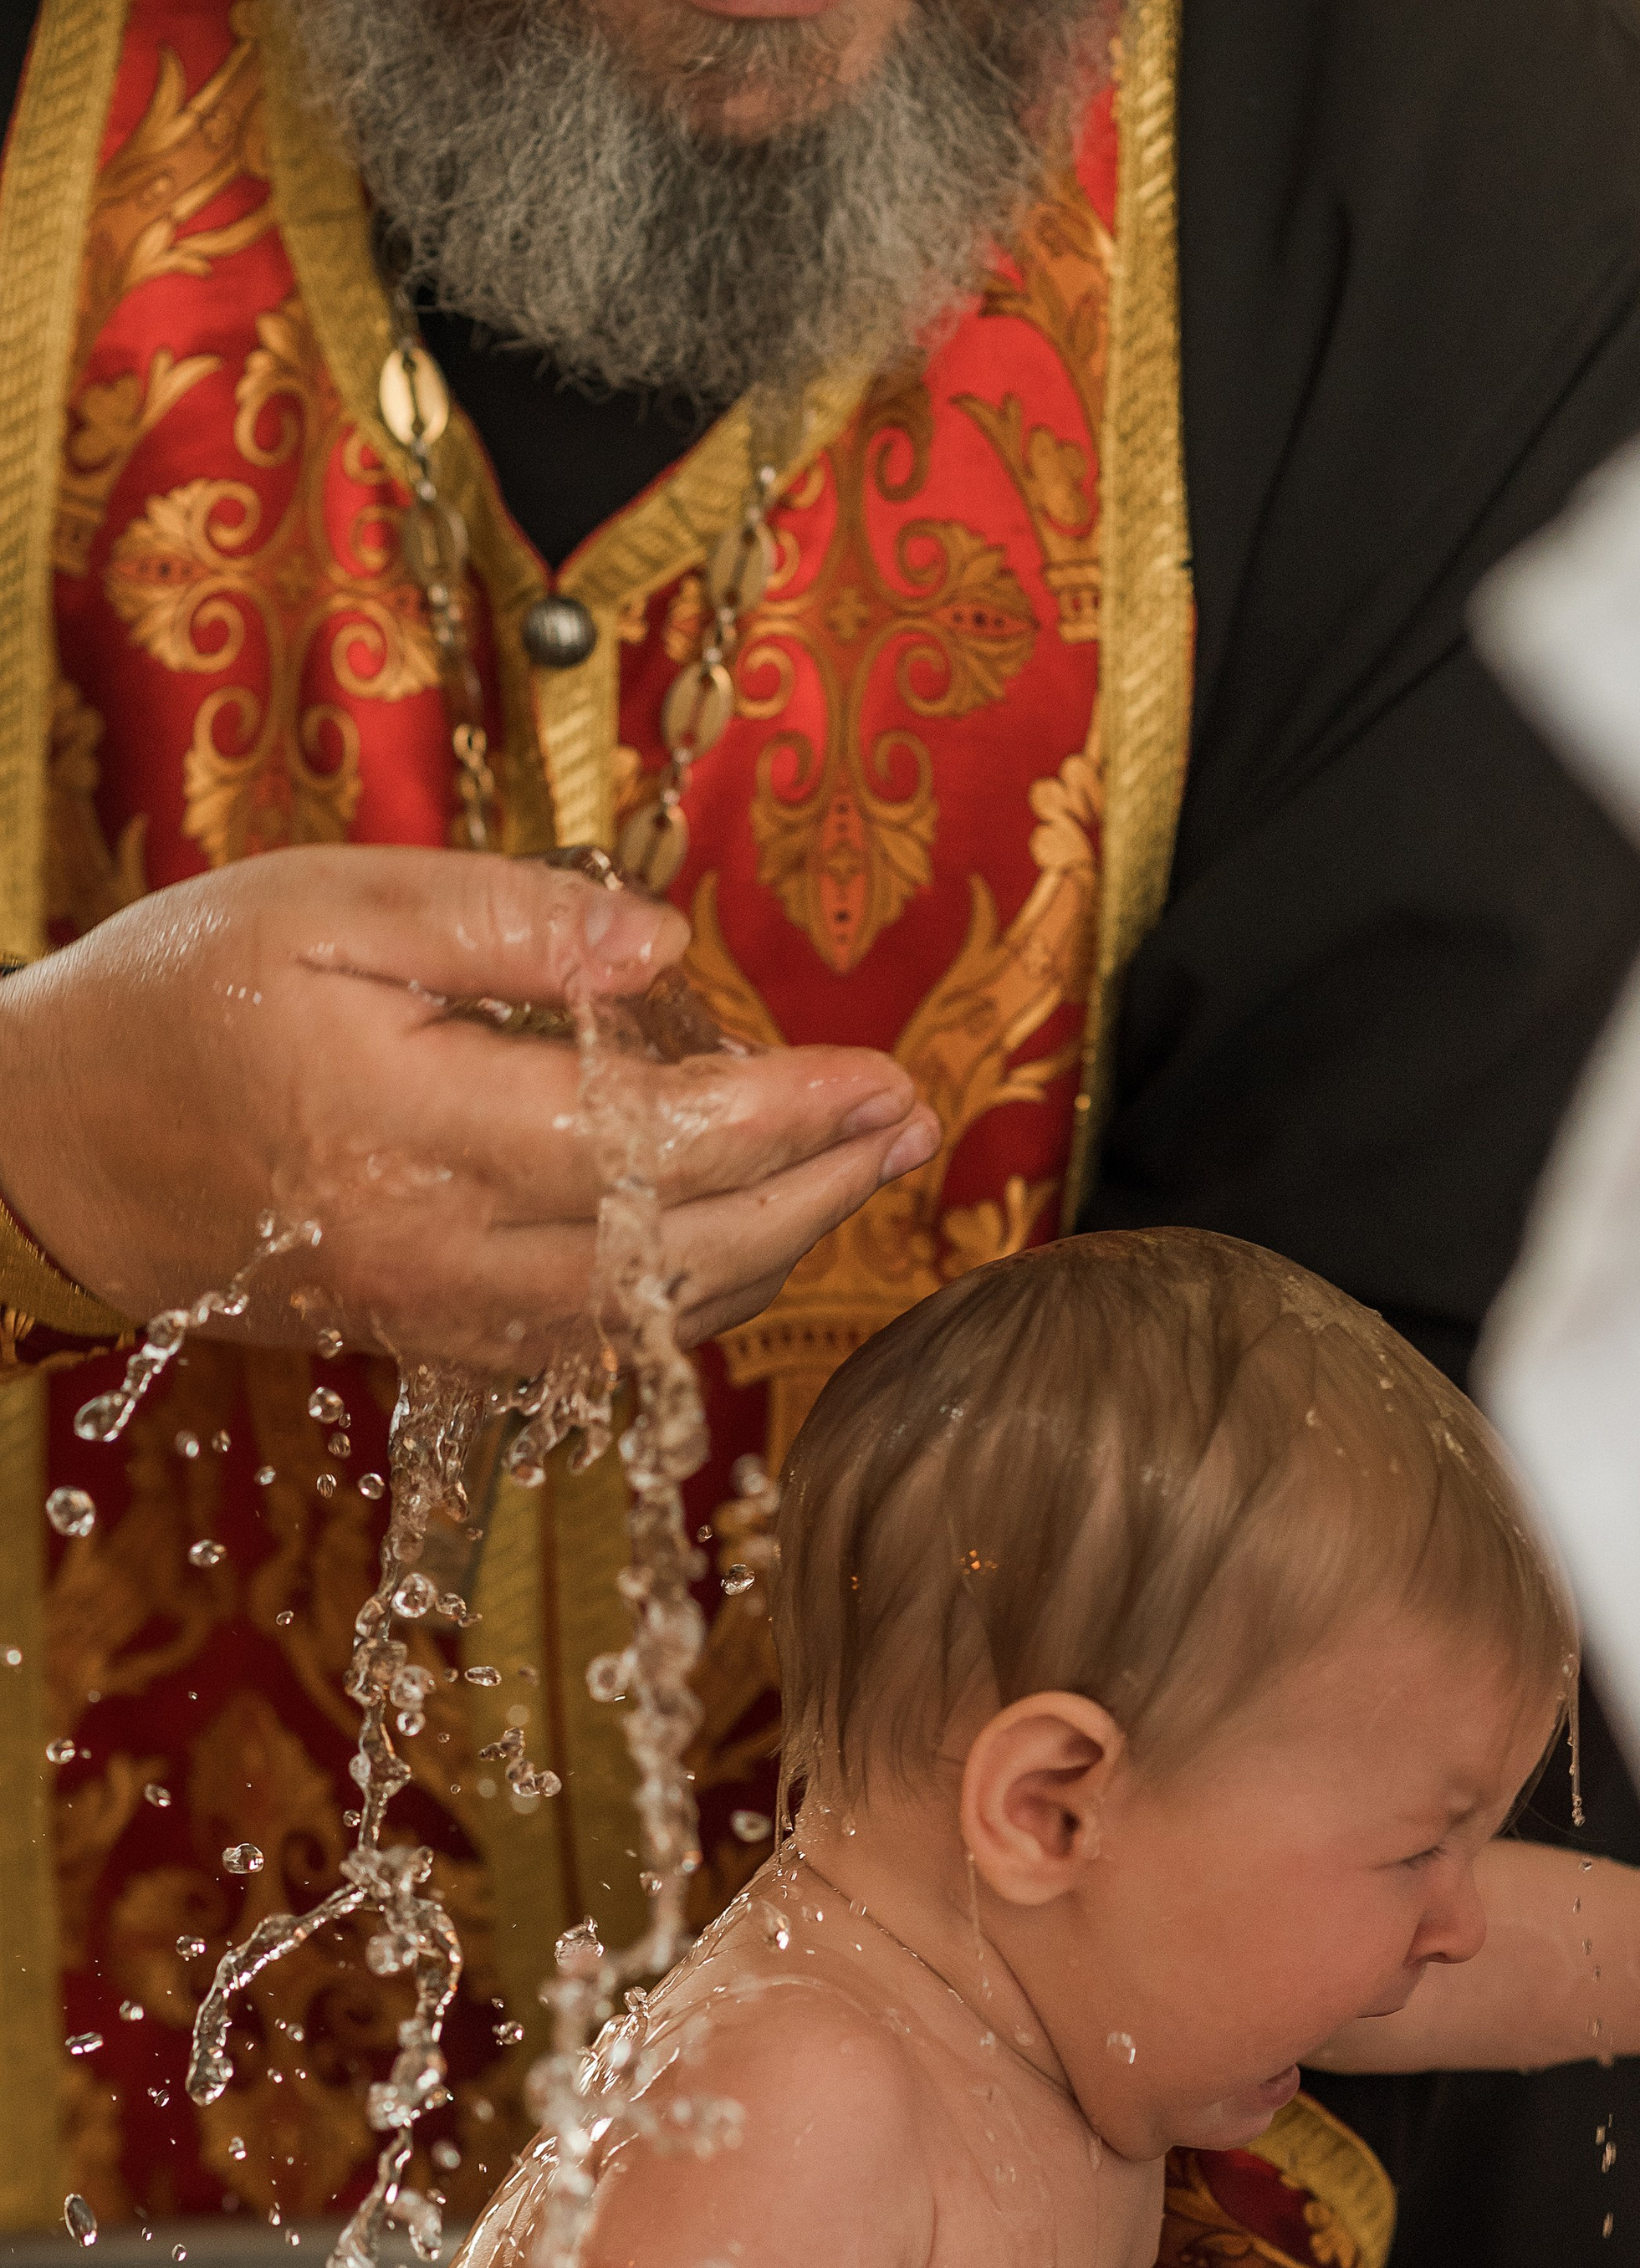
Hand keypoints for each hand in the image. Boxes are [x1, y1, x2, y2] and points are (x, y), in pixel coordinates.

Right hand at [0, 847, 937, 1363]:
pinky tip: (744, 1238)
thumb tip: (663, 947)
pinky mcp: (427, 1338)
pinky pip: (595, 1345)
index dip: (788, 1116)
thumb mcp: (321, 905)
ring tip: (857, 1169)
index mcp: (413, 1132)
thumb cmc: (175, 1002)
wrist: (50, 1149)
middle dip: (817, 1192)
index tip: (880, 1073)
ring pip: (650, 1317)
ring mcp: (436, 1314)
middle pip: (681, 1253)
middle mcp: (438, 1252)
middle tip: (909, 1121)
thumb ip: (501, 923)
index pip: (654, 1146)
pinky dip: (688, 1297)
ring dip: (774, 1250)